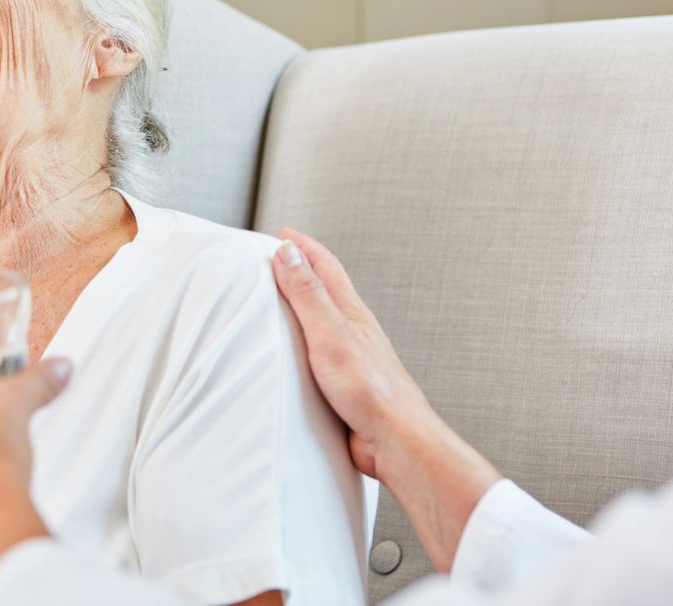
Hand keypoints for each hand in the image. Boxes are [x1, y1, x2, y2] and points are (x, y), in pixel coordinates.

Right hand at [271, 228, 434, 477]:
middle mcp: (352, 329)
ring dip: (303, 305)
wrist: (394, 439)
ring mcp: (350, 356)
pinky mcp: (344, 383)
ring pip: (323, 321)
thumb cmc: (369, 389)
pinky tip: (294, 355)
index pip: (325, 266)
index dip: (303, 247)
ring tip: (281, 302)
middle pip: (326, 289)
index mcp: (350, 311)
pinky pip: (319, 352)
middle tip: (278, 259)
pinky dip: (303, 342)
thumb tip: (288, 252)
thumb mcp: (330, 333)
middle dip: (302, 269)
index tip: (281, 234)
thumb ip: (308, 293)